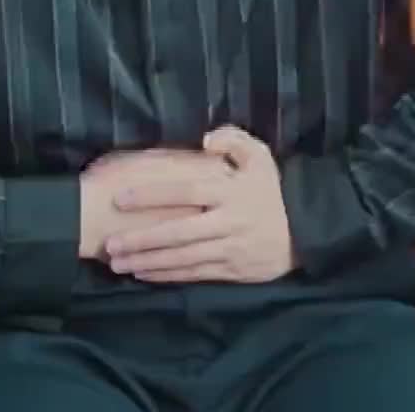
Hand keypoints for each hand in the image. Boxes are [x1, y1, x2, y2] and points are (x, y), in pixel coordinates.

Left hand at [104, 125, 295, 283]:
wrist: (305, 228)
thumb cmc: (271, 188)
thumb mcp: (260, 155)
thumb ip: (233, 139)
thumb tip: (205, 139)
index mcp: (229, 190)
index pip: (184, 191)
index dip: (151, 195)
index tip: (120, 198)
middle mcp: (227, 221)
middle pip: (178, 232)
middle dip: (141, 239)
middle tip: (109, 244)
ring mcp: (229, 248)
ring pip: (182, 258)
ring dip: (148, 261)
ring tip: (117, 263)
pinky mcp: (232, 270)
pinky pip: (194, 274)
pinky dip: (167, 275)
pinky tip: (144, 273)